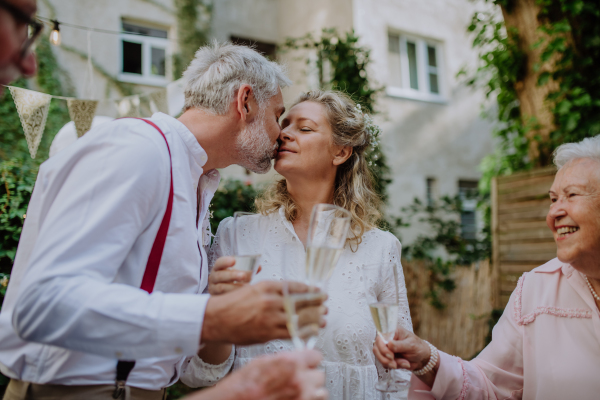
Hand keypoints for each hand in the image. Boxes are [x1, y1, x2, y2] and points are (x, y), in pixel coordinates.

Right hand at [184, 350, 326, 399]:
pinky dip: (310, 399)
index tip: (308, 361)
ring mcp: (301, 397)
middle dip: (310, 375)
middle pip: (319, 374)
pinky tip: (297, 397)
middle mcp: (299, 380)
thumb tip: (296, 357)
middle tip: (300, 377)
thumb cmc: (244, 384)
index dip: (310, 358)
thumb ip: (285, 358)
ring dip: (312, 390)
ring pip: (321, 390)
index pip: (316, 355)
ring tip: (299, 389)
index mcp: (290, 362)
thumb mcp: (263, 360)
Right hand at [202, 281, 326, 344]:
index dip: (310, 290)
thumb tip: (289, 297)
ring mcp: (269, 317)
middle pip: (300, 302)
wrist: (215, 319)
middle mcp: (270, 300)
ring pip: (298, 318)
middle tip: (325, 305)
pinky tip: (311, 332)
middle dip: (315, 304)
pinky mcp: (267, 333)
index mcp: (267, 286)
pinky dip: (303, 333)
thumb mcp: (252, 290)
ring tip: (323, 320)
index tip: (319, 292)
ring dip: (313, 320)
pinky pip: (291, 333)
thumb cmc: (232, 304)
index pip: (295, 287)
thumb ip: (270, 293)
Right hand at [208, 256, 251, 294]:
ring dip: (234, 287)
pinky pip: (223, 297)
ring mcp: (213, 288)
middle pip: (220, 275)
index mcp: (219, 268)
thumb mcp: (238, 272)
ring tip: (246, 287)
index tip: (234, 260)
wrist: (223, 293)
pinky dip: (232, 296)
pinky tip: (241, 296)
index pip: (219, 263)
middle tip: (243, 276)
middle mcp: (214, 277)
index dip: (226, 261)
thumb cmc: (232, 280)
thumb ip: (248, 269)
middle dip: (232, 275)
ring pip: (221, 287)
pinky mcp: (216, 298)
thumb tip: (258, 267)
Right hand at [372, 326, 438, 386]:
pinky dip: (394, 366)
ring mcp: (385, 348)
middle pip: (376, 348)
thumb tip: (389, 344)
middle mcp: (386, 339)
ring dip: (391, 363)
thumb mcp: (411, 345)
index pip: (380, 338)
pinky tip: (404, 364)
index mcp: (392, 331)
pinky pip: (384, 363)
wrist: (422, 358)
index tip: (391, 356)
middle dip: (385, 359)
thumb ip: (400, 345)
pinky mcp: (386, 357)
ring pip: (379, 357)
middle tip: (395, 364)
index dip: (382, 347)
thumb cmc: (418, 347)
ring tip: (405, 363)